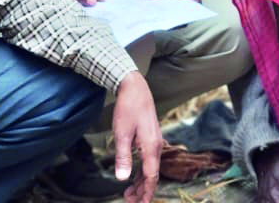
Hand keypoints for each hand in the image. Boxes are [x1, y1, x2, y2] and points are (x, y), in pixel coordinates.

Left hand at [112, 71, 161, 202]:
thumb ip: (123, 157)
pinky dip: (142, 170)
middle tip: (129, 201)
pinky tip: (133, 175)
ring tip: (129, 193)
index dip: (146, 192)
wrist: (135, 87)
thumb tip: (122, 179)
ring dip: (141, 181)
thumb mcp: (121, 133)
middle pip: (152, 174)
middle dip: (142, 190)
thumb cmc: (128, 108)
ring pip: (150, 167)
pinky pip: (149, 160)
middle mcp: (156, 146)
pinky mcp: (150, 137)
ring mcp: (155, 141)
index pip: (151, 176)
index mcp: (151, 147)